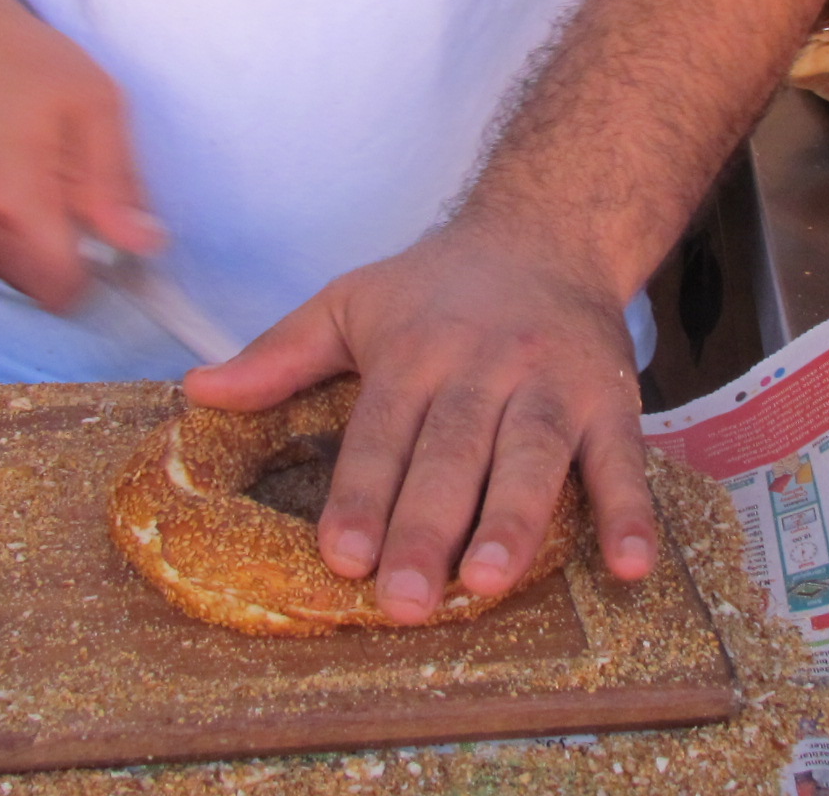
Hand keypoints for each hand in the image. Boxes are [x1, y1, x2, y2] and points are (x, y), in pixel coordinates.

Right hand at [0, 2, 162, 308]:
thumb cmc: (16, 57)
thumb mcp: (93, 104)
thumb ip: (116, 182)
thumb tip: (143, 243)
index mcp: (10, 200)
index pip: (61, 291)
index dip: (93, 273)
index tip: (104, 238)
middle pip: (33, 284)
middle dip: (60, 252)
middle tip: (66, 189)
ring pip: (2, 268)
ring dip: (25, 238)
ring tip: (25, 172)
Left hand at [181, 221, 657, 623]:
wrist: (550, 230)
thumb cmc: (440, 284)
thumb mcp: (353, 301)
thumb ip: (281, 352)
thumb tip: (198, 390)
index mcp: (415, 349)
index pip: (383, 429)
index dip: (362, 493)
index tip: (341, 556)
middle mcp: (484, 367)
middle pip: (454, 451)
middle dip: (428, 526)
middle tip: (406, 599)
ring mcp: (553, 385)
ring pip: (534, 455)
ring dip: (515, 519)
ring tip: (489, 581)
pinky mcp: (612, 399)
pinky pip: (623, 458)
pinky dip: (630, 511)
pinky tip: (629, 565)